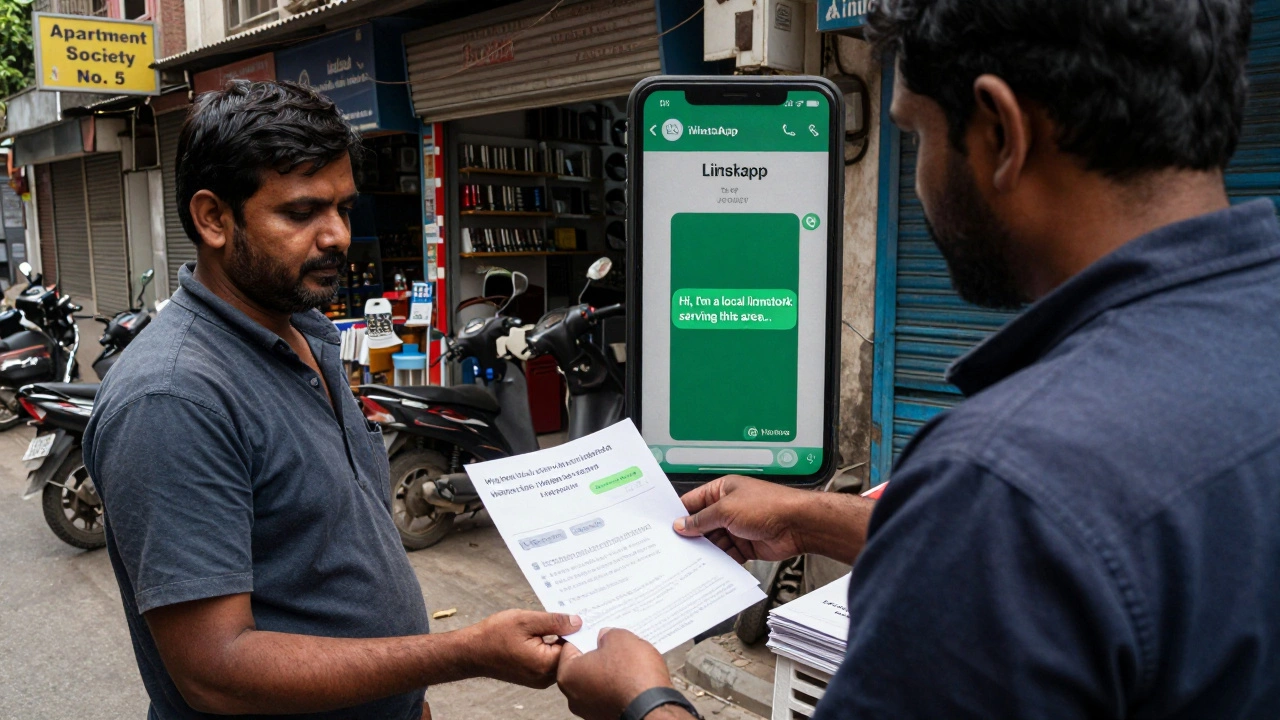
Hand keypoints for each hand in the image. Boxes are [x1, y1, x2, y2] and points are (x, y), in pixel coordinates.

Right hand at [464, 610, 581, 687]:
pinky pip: (549, 660)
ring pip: (559, 656)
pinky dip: (550, 646)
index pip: (575, 648)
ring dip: (559, 639)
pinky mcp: (534, 675)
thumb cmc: (494, 635)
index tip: (583, 614)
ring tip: (555, 621)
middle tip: (571, 613)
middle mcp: (544, 677)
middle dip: (570, 634)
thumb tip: (578, 622)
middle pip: (569, 654)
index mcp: (545, 664)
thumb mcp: (526, 620)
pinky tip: (545, 632)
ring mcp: (539, 678)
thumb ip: (555, 621)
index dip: (578, 630)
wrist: (471, 651)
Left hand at [557, 629, 672, 719]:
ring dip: (610, 670)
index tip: (596, 629)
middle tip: (615, 642)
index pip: (570, 647)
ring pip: (597, 681)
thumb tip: (607, 637)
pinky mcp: (607, 717)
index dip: (586, 635)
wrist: (654, 708)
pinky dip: (618, 685)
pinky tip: (633, 676)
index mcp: (568, 675)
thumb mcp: (621, 638)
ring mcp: (590, 710)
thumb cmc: (633, 678)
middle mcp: (574, 696)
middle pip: (584, 665)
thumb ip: (608, 634)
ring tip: (629, 660)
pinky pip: (609, 694)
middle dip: (599, 653)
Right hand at [674, 475, 807, 562]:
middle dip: (692, 536)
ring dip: (706, 550)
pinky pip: (728, 554)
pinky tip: (711, 567)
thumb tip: (682, 524)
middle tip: (675, 548)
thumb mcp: (727, 509)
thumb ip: (702, 519)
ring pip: (714, 541)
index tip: (665, 527)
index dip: (679, 514)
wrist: (799, 524)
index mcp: (722, 490)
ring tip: (691, 560)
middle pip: (702, 524)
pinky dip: (721, 561)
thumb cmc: (769, 506)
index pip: (694, 502)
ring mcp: (738, 527)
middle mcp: (729, 508)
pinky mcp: (747, 545)